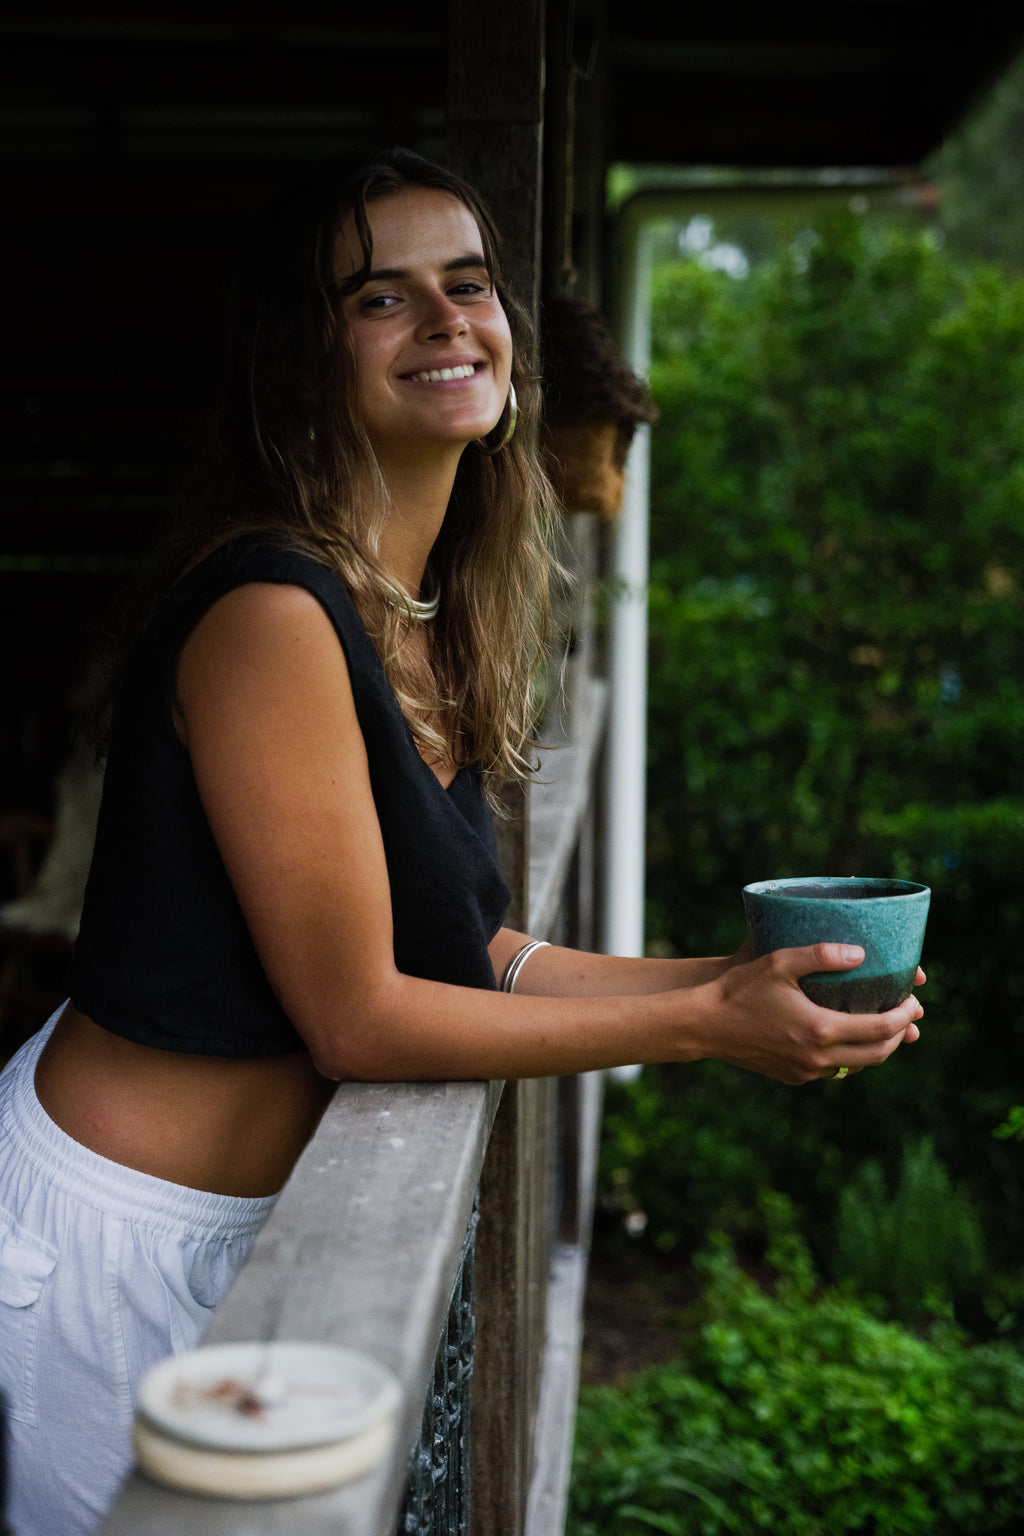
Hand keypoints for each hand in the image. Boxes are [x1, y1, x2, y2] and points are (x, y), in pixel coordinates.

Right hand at [695, 942, 923, 1084]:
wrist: (705, 1026)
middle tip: (908, 1015)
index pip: (880, 1029)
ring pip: (856, 1066)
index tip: (914, 1001)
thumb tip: (860, 953)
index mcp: (820, 1029)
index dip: (904, 1016)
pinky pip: (833, 1070)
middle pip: (877, 1054)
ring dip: (876, 1048)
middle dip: (899, 1036)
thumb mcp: (779, 962)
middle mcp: (818, 1058)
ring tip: (885, 1028)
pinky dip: (849, 1055)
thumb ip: (821, 955)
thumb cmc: (740, 989)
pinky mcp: (793, 1077)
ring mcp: (805, 1072)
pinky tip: (846, 1037)